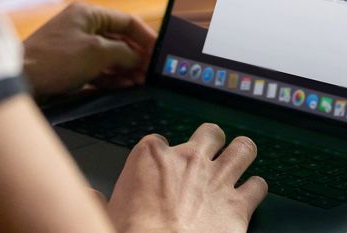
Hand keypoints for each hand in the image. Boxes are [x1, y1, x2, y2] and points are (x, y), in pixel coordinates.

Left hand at [22, 2, 155, 100]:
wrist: (21, 80)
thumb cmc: (54, 60)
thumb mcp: (97, 53)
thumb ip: (124, 53)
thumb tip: (139, 58)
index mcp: (88, 14)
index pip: (127, 21)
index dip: (146, 37)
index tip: (159, 53)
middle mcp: (82, 26)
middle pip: (120, 39)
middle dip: (137, 56)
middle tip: (151, 72)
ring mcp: (76, 46)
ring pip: (110, 56)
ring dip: (126, 69)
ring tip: (141, 81)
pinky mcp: (70, 65)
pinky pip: (98, 69)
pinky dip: (112, 77)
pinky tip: (125, 85)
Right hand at [106, 124, 267, 232]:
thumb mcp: (105, 214)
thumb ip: (98, 200)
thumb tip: (88, 196)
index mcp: (151, 157)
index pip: (159, 141)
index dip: (162, 153)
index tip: (161, 166)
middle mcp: (188, 161)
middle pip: (209, 133)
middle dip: (211, 141)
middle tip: (209, 153)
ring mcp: (217, 179)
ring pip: (243, 148)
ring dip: (242, 153)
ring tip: (240, 157)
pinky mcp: (239, 204)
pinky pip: (258, 185)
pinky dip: (256, 188)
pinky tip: (252, 192)